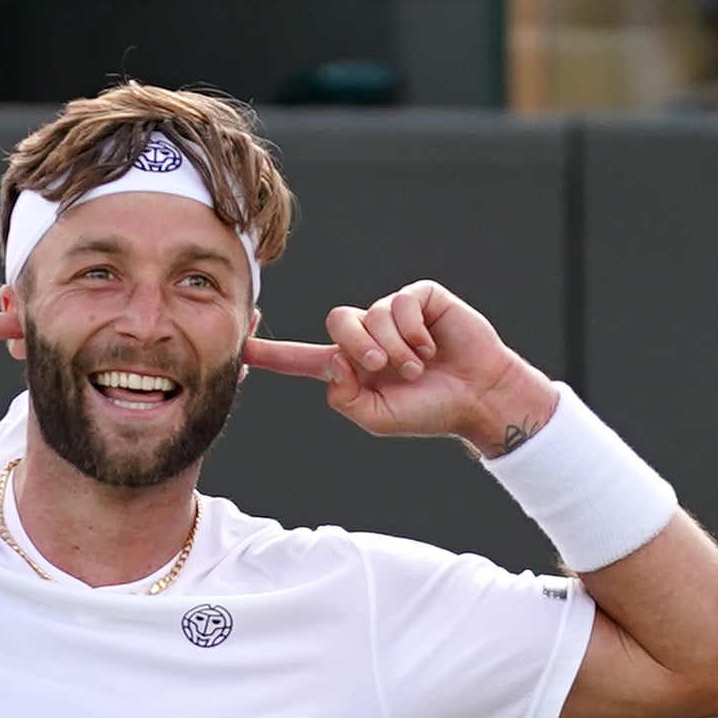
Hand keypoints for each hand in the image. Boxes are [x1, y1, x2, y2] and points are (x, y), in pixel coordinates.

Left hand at [245, 281, 555, 453]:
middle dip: (359, 347)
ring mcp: (393, 315)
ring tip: (418, 366)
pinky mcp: (419, 298)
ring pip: (370, 315)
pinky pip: (399, 303)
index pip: (303, 359)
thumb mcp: (377, 419)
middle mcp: (368, 337)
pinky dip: (413, 330)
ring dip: (394, 346)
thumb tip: (334, 359)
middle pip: (337, 324)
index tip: (240, 348)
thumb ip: (345, 398)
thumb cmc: (430, 411)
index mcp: (351, 368)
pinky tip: (432, 347)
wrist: (477, 397)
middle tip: (384, 368)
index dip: (273, 355)